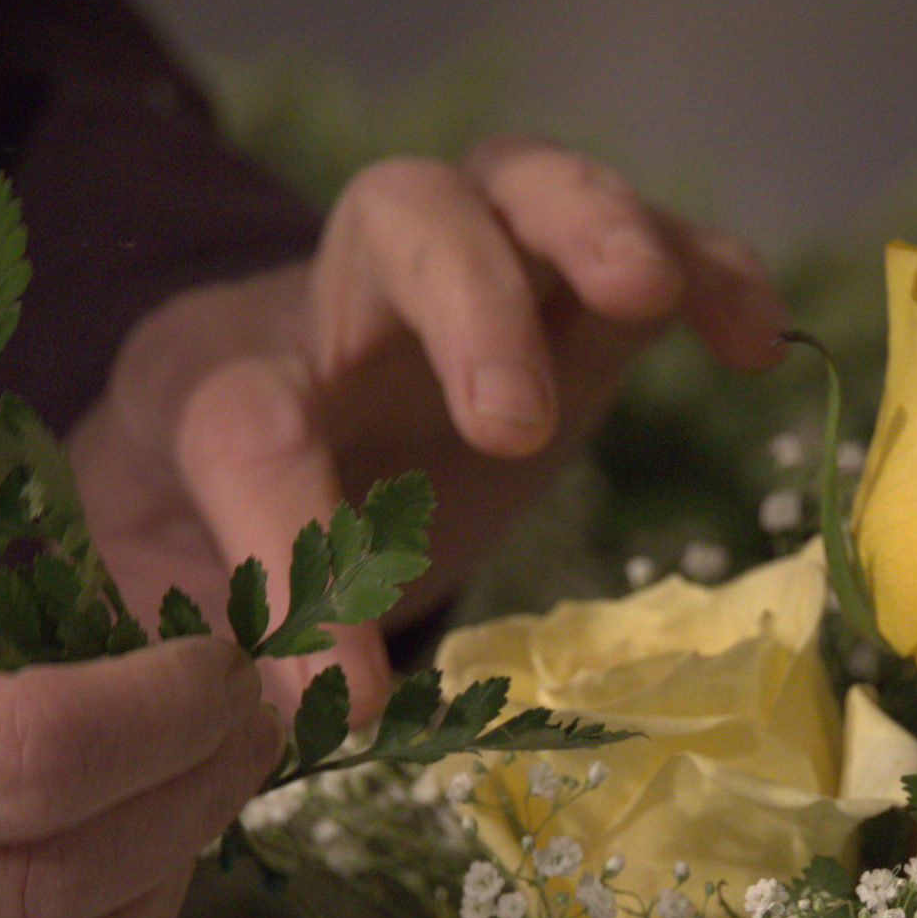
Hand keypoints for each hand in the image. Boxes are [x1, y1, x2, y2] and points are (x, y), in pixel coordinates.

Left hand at [67, 137, 786, 722]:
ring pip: (516, 191)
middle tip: (517, 428)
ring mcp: (462, 282)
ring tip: (652, 294)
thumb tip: (266, 726)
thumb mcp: (159, 605)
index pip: (243, 428)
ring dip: (591, 228)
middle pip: (394, 218)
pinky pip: (639, 252)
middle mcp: (335, 297)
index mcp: (208, 380)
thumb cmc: (193, 543)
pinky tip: (757, 339)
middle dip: (462, 306)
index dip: (289, 551)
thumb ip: (196, 655)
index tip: (348, 698)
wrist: (231, 460)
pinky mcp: (563, 307)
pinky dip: (703, 272)